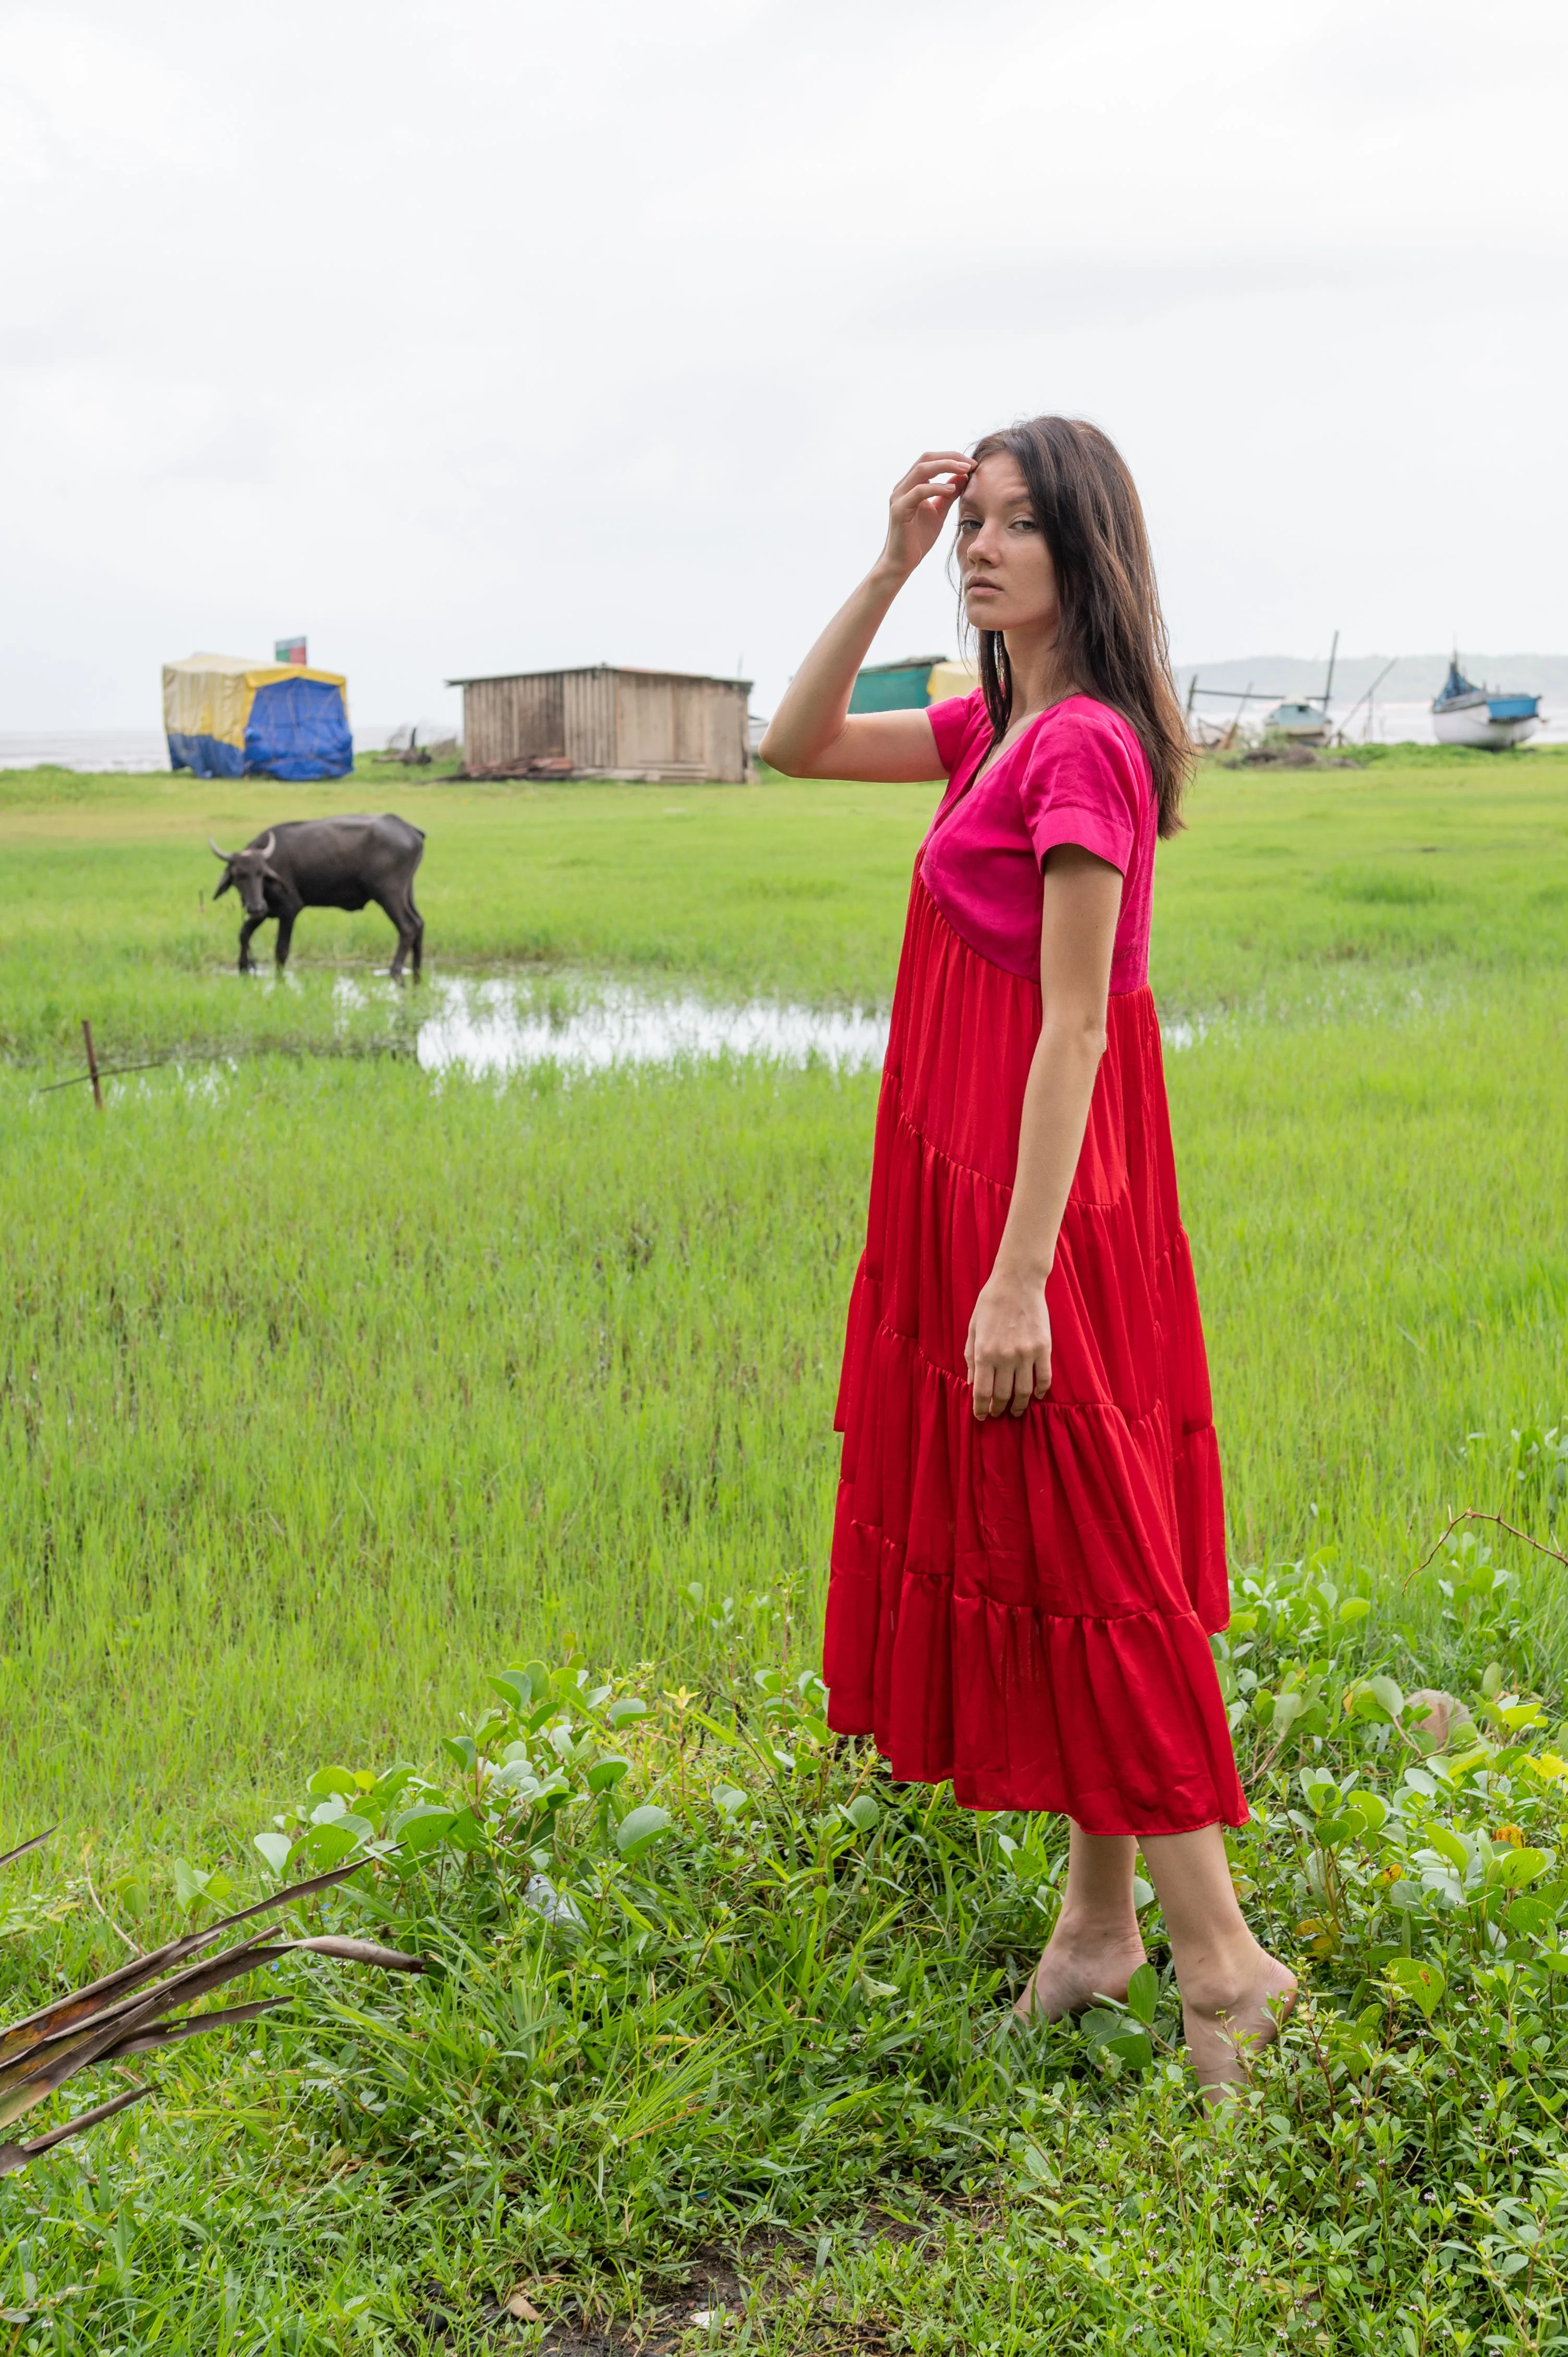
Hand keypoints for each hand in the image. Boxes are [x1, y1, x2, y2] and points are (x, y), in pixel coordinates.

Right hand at [879, 451, 972, 580]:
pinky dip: (936, 487)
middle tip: (971, 463)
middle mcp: (902, 487)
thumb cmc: (918, 539)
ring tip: (965, 471)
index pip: (931, 460)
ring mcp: (899, 497)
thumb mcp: (939, 512)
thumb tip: (963, 476)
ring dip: (946, 466)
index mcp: (910, 485)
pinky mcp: (899, 510)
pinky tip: (951, 489)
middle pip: (926, 458)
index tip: (971, 464)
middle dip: (951, 457)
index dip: (952, 457)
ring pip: (922, 469)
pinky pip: (919, 491)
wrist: (902, 562)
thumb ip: (948, 494)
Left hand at [965, 1266, 1051, 1420]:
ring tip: (1016, 1410)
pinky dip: (1041, 1391)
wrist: (1017, 1282)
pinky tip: (1037, 1395)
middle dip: (999, 1409)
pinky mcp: (1043, 1348)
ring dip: (1020, 1405)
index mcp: (984, 1352)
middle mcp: (1005, 1357)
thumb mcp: (973, 1329)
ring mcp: (1026, 1354)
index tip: (981, 1416)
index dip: (981, 1409)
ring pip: (1025, 1391)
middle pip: (1003, 1395)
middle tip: (998, 1414)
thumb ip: (970, 1357)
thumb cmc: (991, 1303)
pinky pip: (1045, 1378)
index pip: (982, 1392)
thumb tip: (972, 1383)